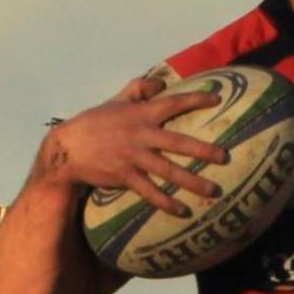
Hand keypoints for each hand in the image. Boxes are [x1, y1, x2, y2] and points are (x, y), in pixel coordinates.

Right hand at [41, 76, 226, 215]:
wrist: (68, 148)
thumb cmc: (95, 122)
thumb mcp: (116, 100)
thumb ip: (139, 88)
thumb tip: (162, 82)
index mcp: (141, 113)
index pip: (173, 103)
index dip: (196, 99)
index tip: (217, 99)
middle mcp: (140, 134)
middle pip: (178, 142)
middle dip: (204, 150)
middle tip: (225, 157)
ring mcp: (133, 157)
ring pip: (168, 170)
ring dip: (192, 181)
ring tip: (214, 191)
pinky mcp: (125, 176)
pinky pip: (150, 192)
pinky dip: (167, 202)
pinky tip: (183, 211)